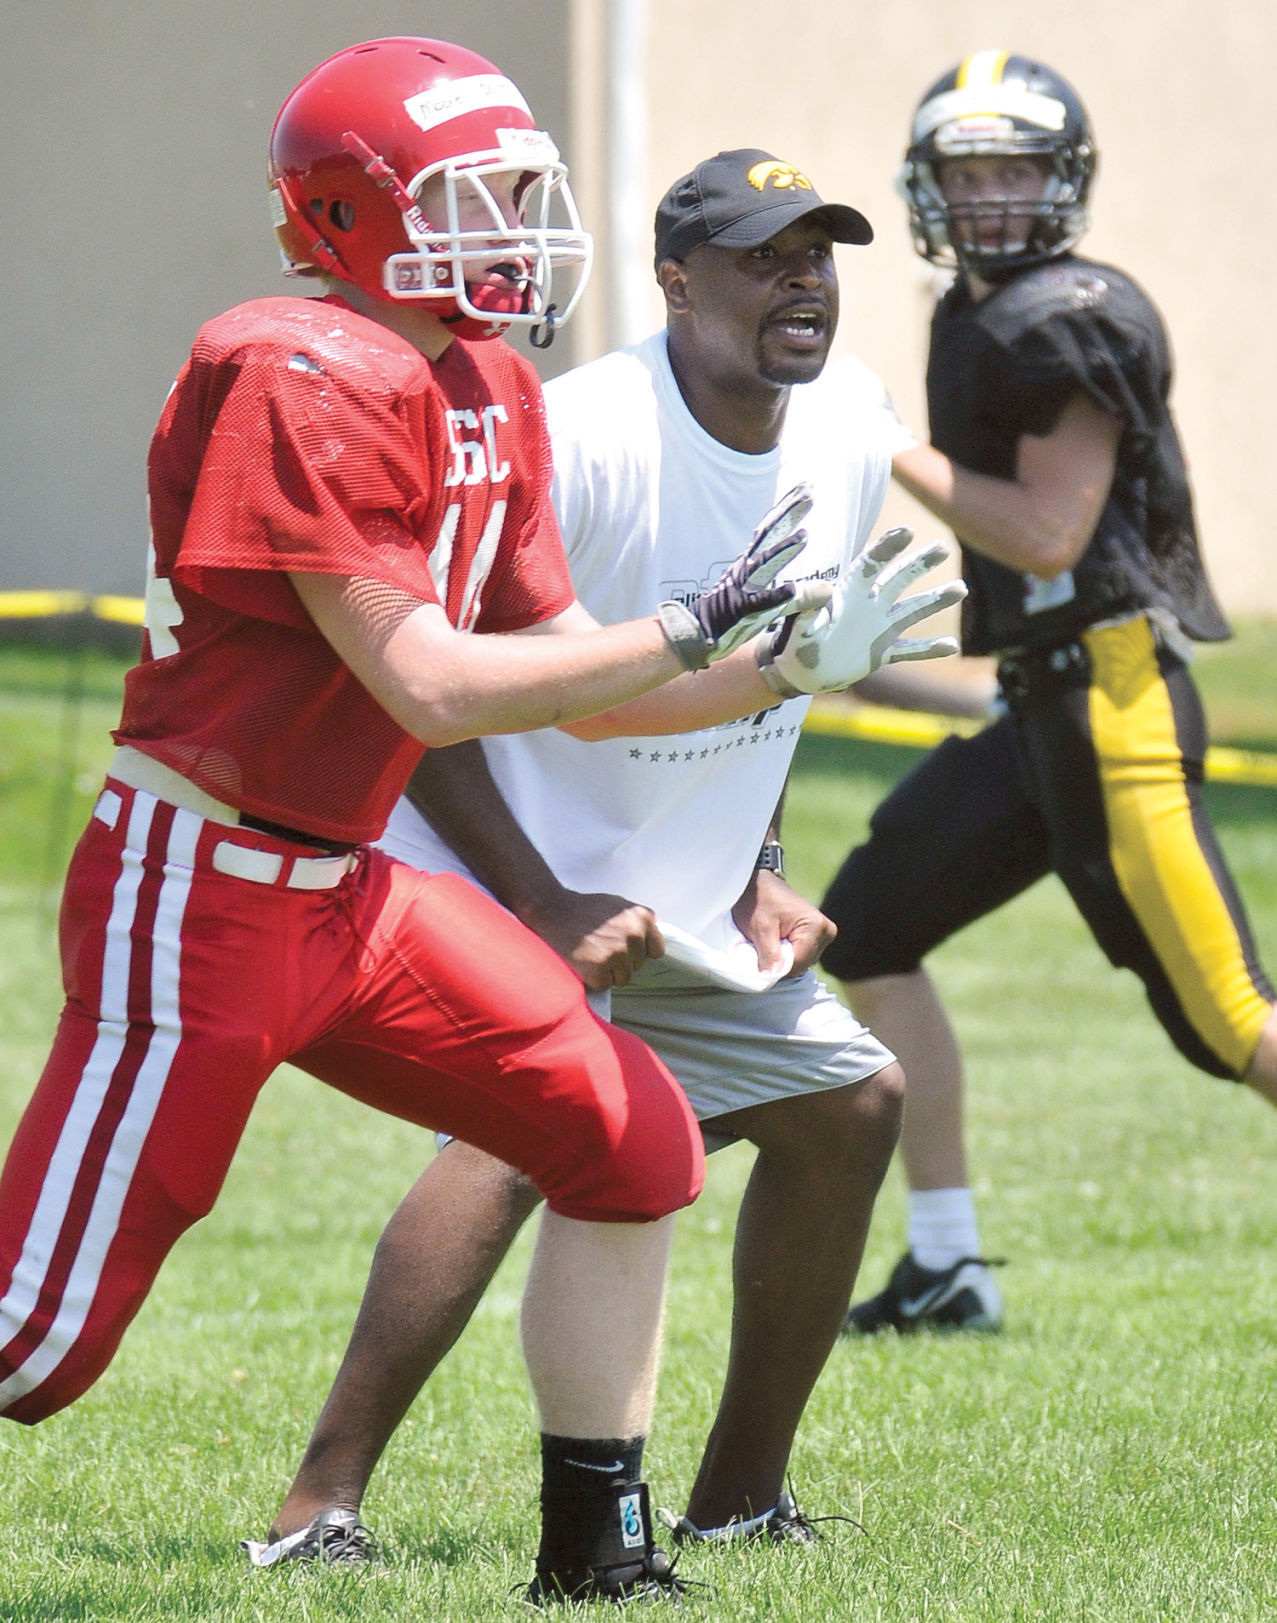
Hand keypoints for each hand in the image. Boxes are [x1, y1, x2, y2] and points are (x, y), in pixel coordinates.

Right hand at [523, 889, 663, 990]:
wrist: (553, 911)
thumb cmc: (584, 908)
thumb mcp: (618, 904)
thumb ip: (638, 920)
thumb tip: (652, 937)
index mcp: (642, 918)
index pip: (656, 950)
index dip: (639, 951)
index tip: (624, 948)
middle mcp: (633, 935)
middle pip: (638, 965)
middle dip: (622, 961)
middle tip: (601, 947)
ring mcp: (617, 953)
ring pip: (623, 978)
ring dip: (608, 972)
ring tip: (592, 954)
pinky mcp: (599, 969)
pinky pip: (605, 984)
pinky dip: (594, 978)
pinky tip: (584, 962)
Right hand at [657, 483, 831, 670]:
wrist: (699, 634)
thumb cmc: (733, 616)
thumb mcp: (770, 603)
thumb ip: (799, 596)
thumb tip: (829, 589)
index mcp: (752, 563)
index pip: (773, 531)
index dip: (789, 509)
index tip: (806, 488)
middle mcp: (746, 569)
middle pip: (769, 536)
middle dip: (789, 514)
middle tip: (809, 492)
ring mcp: (742, 587)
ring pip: (764, 564)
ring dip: (783, 550)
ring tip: (805, 535)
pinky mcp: (740, 610)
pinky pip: (759, 602)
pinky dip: (774, 595)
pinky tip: (790, 590)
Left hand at [731, 868, 835, 978]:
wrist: (760, 883)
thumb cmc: (759, 899)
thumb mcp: (761, 927)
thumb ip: (769, 954)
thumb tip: (773, 977)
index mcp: (817, 927)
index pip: (798, 964)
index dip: (776, 967)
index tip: (759, 960)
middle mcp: (826, 931)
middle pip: (802, 965)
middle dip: (780, 963)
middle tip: (762, 948)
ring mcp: (823, 935)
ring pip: (801, 963)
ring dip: (782, 959)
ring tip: (768, 942)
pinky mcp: (817, 937)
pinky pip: (801, 956)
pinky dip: (786, 954)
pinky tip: (776, 942)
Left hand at [757, 526, 965, 695]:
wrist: (800, 671)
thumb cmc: (796, 642)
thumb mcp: (799, 624)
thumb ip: (807, 607)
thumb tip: (822, 590)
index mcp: (848, 592)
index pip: (872, 563)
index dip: (888, 547)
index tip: (907, 531)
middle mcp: (869, 605)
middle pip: (899, 578)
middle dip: (920, 563)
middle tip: (943, 547)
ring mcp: (879, 628)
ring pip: (913, 610)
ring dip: (935, 600)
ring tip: (961, 588)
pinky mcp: (882, 652)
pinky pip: (910, 649)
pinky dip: (929, 649)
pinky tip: (952, 646)